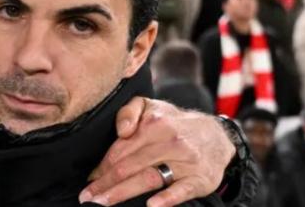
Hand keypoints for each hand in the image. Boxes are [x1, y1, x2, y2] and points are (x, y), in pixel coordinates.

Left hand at [80, 98, 233, 206]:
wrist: (217, 137)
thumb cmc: (176, 125)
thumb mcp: (153, 107)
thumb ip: (129, 111)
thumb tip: (121, 131)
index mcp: (155, 123)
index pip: (121, 149)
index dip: (102, 165)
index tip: (89, 178)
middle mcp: (170, 141)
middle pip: (129, 166)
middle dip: (104, 183)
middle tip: (87, 196)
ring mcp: (185, 161)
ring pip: (148, 178)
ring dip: (122, 192)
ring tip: (102, 202)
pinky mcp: (199, 179)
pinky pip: (181, 190)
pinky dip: (167, 198)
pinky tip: (151, 205)